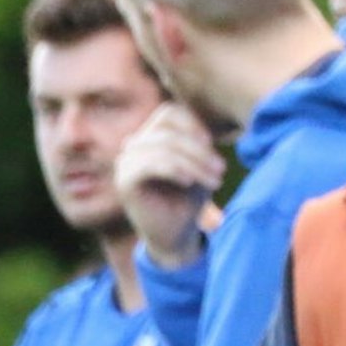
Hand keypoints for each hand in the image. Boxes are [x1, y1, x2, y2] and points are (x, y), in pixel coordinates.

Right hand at [115, 104, 224, 267]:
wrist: (176, 233)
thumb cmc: (190, 197)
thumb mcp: (200, 164)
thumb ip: (198, 143)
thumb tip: (202, 132)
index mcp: (150, 136)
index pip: (169, 112)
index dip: (194, 125)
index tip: (213, 146)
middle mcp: (134, 145)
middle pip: (168, 130)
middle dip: (200, 150)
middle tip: (220, 170)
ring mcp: (126, 162)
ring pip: (162, 146)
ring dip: (194, 163)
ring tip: (214, 181)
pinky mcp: (124, 181)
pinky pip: (149, 164)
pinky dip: (174, 170)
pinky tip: (189, 182)